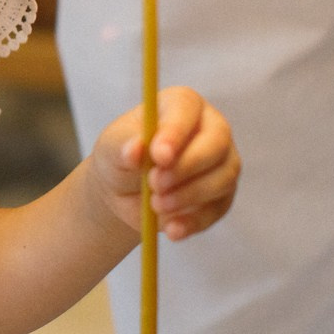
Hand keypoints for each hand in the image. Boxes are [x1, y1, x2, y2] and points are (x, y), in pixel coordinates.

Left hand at [89, 87, 239, 241]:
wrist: (124, 189)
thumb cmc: (120, 155)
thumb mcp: (111, 147)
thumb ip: (122, 146)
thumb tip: (134, 151)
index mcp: (181, 105)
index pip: (187, 109)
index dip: (176, 132)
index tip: (158, 155)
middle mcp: (210, 129)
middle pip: (216, 143)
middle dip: (186, 167)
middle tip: (155, 184)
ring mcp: (222, 163)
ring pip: (222, 178)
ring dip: (188, 196)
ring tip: (155, 205)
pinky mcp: (222, 196)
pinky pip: (217, 209)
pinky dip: (194, 221)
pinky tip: (172, 229)